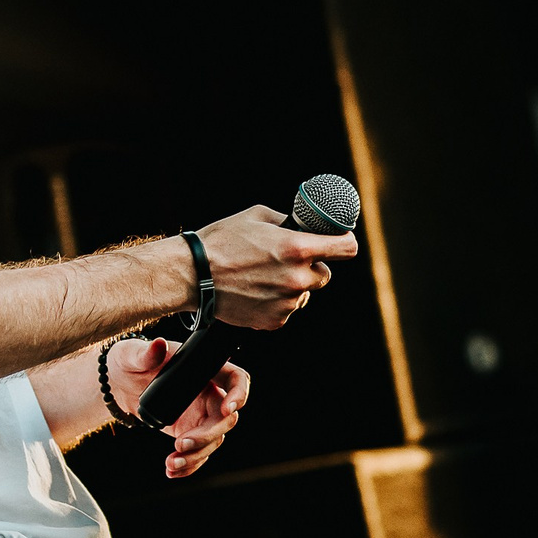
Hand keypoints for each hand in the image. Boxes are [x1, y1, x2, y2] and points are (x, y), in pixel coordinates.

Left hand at [109, 337, 249, 477]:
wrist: (117, 383)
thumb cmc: (129, 360)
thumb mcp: (132, 354)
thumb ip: (145, 353)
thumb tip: (157, 345)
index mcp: (203, 369)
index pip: (235, 379)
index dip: (239, 394)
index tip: (229, 409)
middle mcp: (208, 393)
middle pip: (225, 419)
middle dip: (207, 436)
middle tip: (181, 444)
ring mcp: (201, 415)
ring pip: (213, 441)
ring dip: (196, 456)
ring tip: (172, 464)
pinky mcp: (189, 432)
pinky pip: (198, 452)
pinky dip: (189, 465)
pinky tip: (172, 471)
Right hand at [194, 205, 356, 329]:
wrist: (191, 274)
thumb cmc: (220, 241)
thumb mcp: (256, 217)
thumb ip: (286, 223)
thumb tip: (300, 227)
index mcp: (298, 248)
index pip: (346, 248)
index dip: (343, 243)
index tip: (338, 243)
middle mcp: (298, 277)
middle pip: (324, 275)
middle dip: (310, 267)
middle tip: (284, 261)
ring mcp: (287, 302)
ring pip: (302, 293)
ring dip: (289, 286)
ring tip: (259, 277)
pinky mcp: (274, 321)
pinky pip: (285, 309)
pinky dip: (274, 303)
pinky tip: (252, 292)